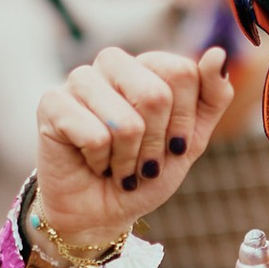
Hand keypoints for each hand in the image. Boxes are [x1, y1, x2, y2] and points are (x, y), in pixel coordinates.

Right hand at [34, 42, 235, 246]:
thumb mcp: (191, 140)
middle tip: (142, 163)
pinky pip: (95, 136)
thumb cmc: (144, 173)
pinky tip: (90, 163)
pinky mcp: (51, 103)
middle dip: (155, 145)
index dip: (183, 122)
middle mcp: (111, 64)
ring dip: (127, 159)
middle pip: (155, 95)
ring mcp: (79, 80)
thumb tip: (216, 54)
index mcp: (146, 64)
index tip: (172, 146)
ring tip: (116, 166)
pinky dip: (100, 162)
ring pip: (125, 122)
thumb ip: (212, 97)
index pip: (182, 73)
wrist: (101, 213)